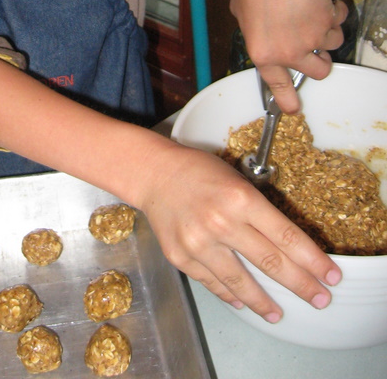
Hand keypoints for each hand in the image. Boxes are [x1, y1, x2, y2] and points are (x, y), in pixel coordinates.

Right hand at [140, 142, 340, 320]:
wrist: (155, 174)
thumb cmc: (198, 171)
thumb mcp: (237, 180)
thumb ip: (258, 210)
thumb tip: (285, 245)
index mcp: (241, 198)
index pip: (286, 236)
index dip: (312, 260)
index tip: (330, 275)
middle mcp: (221, 222)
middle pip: (271, 262)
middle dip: (301, 284)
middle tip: (319, 298)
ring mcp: (199, 243)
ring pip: (240, 282)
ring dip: (264, 301)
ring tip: (278, 313)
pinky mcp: (181, 257)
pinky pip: (212, 282)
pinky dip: (229, 294)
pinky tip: (242, 301)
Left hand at [230, 0, 346, 112]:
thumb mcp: (241, 12)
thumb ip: (252, 26)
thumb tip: (258, 25)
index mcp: (264, 54)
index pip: (278, 84)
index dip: (287, 99)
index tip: (293, 108)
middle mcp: (290, 53)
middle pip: (320, 71)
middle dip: (322, 62)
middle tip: (317, 50)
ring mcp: (312, 39)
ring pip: (333, 43)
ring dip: (328, 30)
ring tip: (314, 11)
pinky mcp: (329, 21)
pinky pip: (339, 19)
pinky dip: (335, 10)